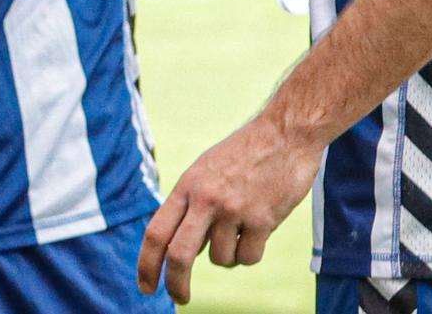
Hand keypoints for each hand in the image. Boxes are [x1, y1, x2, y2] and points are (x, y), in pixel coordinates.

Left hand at [137, 115, 323, 303]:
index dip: (146, 263)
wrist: (286, 133)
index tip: (145, 286)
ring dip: (230, 254)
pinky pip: (248, 258)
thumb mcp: (205, 169)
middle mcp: (206, 198)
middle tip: (180, 297)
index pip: (156, 231)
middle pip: (179, 254)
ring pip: (221, 260)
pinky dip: (252, 251)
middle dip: (176, 284)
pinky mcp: (261, 219)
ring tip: (243, 225)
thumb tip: (179, 245)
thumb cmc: (245, 153)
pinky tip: (260, 226)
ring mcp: (233, 210)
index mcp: (187, 185)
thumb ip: (191, 203)